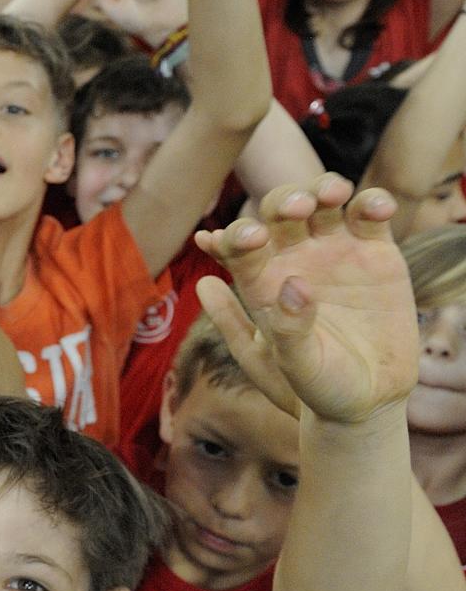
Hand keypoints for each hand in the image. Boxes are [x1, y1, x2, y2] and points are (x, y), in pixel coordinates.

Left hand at [194, 176, 417, 422]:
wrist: (368, 401)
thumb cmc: (316, 386)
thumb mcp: (289, 365)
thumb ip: (274, 328)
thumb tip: (214, 285)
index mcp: (258, 280)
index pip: (239, 246)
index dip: (237, 237)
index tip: (248, 240)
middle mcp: (292, 258)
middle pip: (279, 212)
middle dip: (282, 203)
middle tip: (293, 209)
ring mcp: (334, 251)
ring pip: (322, 204)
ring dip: (323, 189)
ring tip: (332, 195)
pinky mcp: (376, 254)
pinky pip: (370, 217)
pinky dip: (373, 203)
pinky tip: (377, 206)